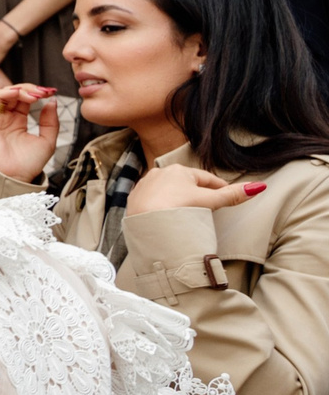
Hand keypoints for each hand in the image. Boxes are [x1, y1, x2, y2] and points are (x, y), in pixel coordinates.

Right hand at [0, 84, 57, 184]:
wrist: (16, 176)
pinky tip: (17, 93)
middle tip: (43, 92)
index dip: (37, 93)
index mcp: (19, 121)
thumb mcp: (47, 140)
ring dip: (19, 90)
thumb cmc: (29, 163)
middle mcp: (6, 117)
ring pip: (4, 94)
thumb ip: (50, 121)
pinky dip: (4, 93)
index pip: (25, 99)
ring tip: (34, 94)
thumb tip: (52, 102)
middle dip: (30, 90)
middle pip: (15, 94)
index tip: (51, 92)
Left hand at [127, 158, 267, 215]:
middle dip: (197, 191)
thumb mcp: (209, 202)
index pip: (207, 179)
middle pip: (186, 183)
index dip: (219, 187)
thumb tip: (260, 186)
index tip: (226, 194)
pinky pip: (152, 199)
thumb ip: (232, 195)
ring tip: (187, 210)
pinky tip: (164, 213)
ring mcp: (145, 185)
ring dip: (177, 197)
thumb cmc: (180, 209)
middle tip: (208, 203)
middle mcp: (160, 173)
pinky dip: (160, 204)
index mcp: (180, 170)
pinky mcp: (134, 199)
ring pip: (168, 190)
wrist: (147, 223)